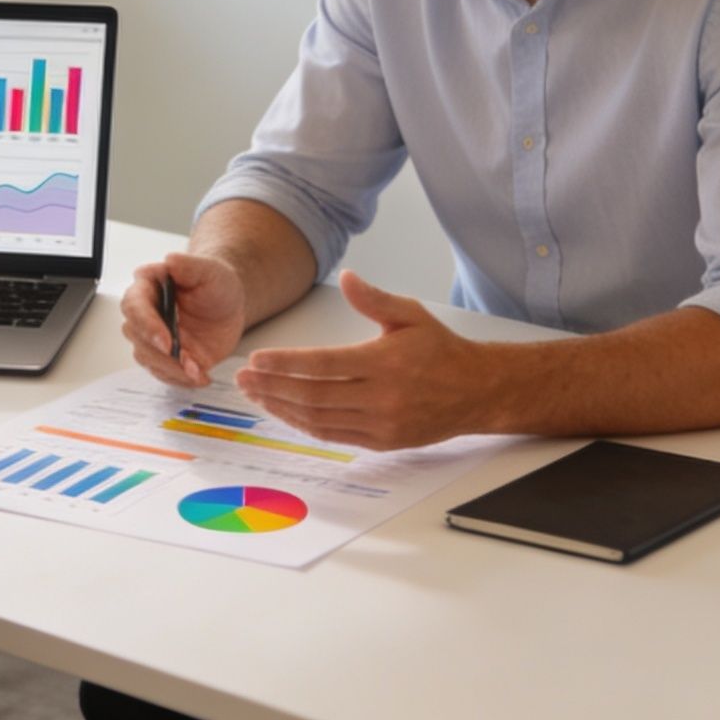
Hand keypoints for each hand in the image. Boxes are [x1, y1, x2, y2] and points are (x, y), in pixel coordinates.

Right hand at [119, 250, 244, 386]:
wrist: (229, 304)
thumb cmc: (216, 283)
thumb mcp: (209, 270)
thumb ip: (188, 265)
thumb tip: (170, 260)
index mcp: (148, 288)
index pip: (135, 306)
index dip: (147, 326)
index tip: (166, 341)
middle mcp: (146, 314)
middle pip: (137, 336)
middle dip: (161, 354)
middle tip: (187, 361)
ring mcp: (154, 338)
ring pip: (147, 358)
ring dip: (171, 369)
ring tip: (198, 371)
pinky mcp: (166, 357)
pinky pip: (164, 373)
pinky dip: (180, 380)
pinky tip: (199, 377)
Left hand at [233, 269, 500, 449]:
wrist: (476, 391)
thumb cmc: (440, 349)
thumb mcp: (411, 315)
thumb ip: (375, 299)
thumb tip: (347, 277)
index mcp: (385, 362)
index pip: (323, 365)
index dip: (285, 364)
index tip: (256, 360)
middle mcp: (382, 397)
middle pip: (313, 395)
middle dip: (272, 387)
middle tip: (243, 378)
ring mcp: (381, 424)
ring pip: (319, 419)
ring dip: (281, 408)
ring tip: (256, 394)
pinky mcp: (382, 442)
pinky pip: (333, 435)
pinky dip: (304, 424)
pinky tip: (284, 410)